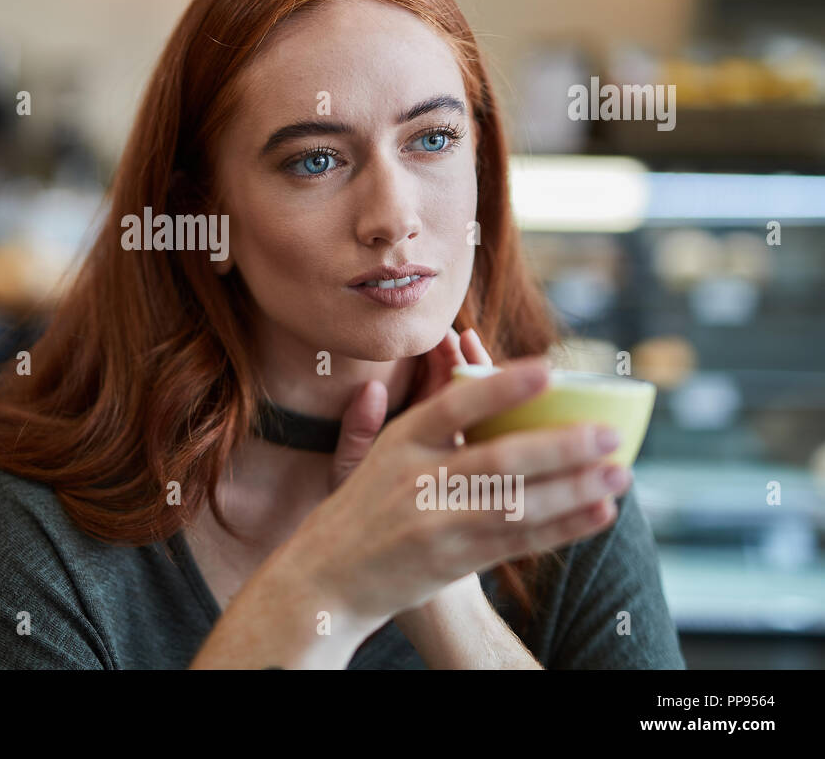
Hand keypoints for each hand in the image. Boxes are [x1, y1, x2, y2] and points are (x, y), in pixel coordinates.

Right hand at [286, 354, 628, 626]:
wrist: (328, 577)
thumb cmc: (359, 508)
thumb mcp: (363, 456)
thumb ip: (385, 414)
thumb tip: (384, 376)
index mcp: (400, 442)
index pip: (453, 405)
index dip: (501, 386)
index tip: (548, 369)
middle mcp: (418, 480)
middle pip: (499, 458)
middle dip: (560, 445)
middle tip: (609, 434)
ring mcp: (437, 523)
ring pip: (518, 503)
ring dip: (575, 489)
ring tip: (619, 474)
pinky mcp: (453, 560)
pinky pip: (518, 541)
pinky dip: (564, 527)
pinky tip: (599, 513)